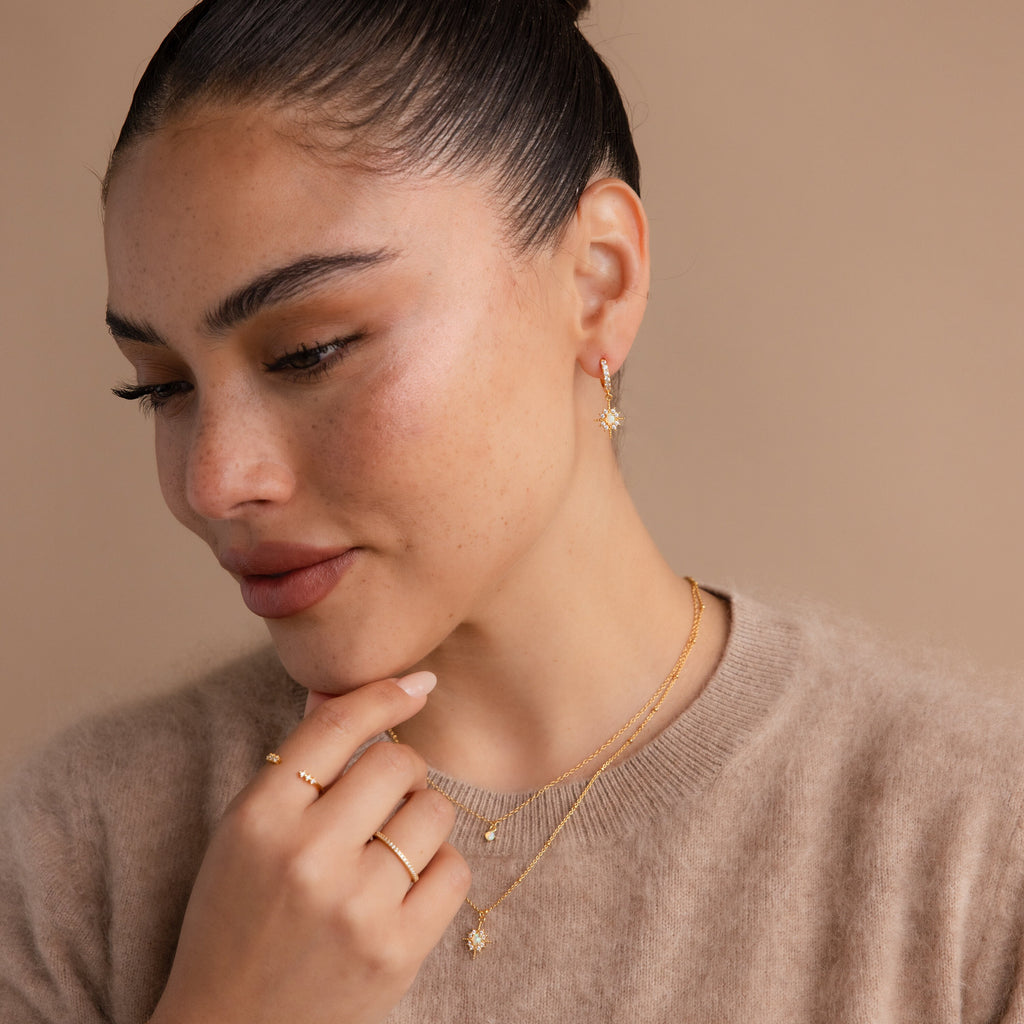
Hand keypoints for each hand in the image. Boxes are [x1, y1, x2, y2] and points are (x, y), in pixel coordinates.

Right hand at [150, 672, 470, 1023]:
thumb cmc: (236, 918)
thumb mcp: (244, 833)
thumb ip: (295, 764)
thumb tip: (350, 691)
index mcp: (259, 816)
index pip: (337, 725)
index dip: (385, 694)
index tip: (418, 686)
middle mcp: (307, 854)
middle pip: (399, 763)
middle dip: (402, 772)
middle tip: (385, 799)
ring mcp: (355, 906)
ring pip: (435, 812)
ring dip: (423, 818)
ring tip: (392, 846)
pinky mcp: (395, 950)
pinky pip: (455, 870)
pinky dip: (439, 868)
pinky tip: (408, 885)